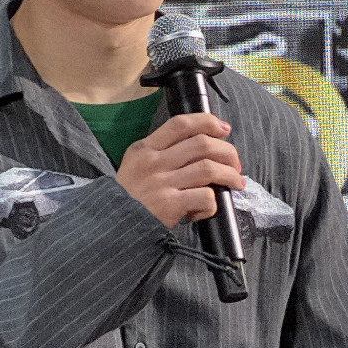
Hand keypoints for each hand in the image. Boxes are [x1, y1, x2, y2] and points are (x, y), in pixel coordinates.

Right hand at [116, 113, 244, 228]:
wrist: (111, 225)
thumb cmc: (129, 196)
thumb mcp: (135, 164)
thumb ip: (161, 152)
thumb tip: (201, 147)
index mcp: (145, 148)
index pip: (180, 124)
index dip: (207, 122)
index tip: (224, 129)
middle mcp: (153, 162)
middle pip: (202, 144)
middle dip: (227, 152)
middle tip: (235, 163)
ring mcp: (161, 183)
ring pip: (208, 168)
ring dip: (229, 174)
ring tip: (236, 182)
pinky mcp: (169, 205)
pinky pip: (204, 197)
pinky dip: (213, 202)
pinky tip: (207, 208)